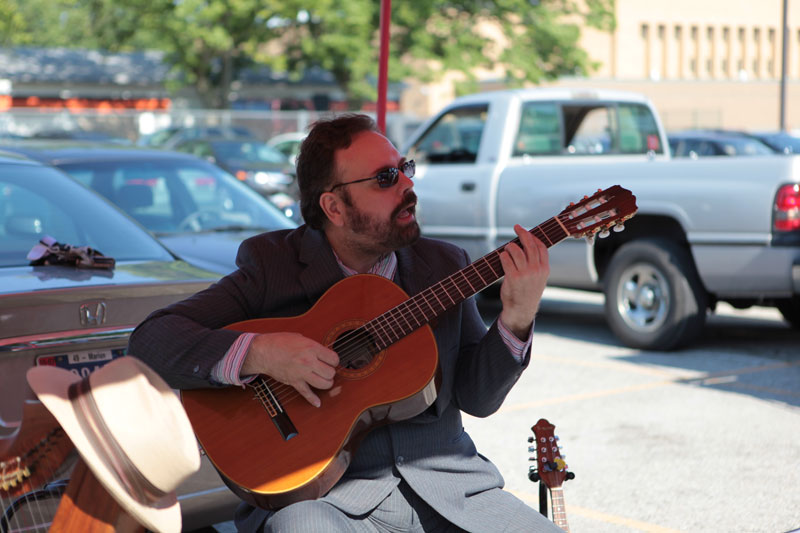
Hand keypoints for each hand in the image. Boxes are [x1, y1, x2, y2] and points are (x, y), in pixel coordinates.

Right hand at [241, 332, 338, 406]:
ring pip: (323, 384)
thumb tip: (322, 353)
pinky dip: (313, 399)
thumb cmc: (280, 342)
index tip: (331, 361)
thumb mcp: (300, 337)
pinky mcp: (294, 382)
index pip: (334, 358)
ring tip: (324, 380)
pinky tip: (317, 403)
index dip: (334, 360)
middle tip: (326, 370)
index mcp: (311, 347)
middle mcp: (308, 361)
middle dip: (330, 372)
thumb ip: (312, 346)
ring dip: (326, 383)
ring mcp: (301, 373)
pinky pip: (306, 393)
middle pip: (330, 373)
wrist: (263, 351)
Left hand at [498, 224, 549, 338]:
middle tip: (516, 227)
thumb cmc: (528, 292)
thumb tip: (526, 245)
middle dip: (523, 233)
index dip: (534, 237)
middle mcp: (536, 270)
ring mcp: (525, 273)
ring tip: (508, 248)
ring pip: (517, 251)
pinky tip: (502, 256)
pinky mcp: (513, 277)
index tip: (527, 232)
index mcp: (544, 269)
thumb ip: (536, 264)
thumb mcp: (539, 278)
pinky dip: (503, 255)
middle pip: (530, 245)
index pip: (541, 247)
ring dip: (510, 246)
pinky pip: (506, 260)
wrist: (522, 309)